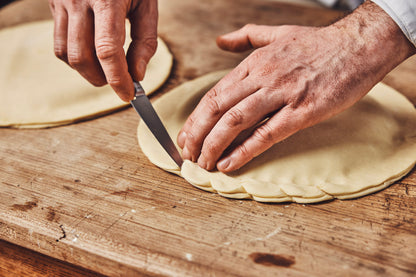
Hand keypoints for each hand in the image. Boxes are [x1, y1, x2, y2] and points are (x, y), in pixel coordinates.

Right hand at [48, 0, 157, 100]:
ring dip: (87, 72)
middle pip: (83, 57)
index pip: (108, 50)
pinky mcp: (54, 6)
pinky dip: (74, 59)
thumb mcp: (147, 5)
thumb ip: (145, 41)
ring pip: (66, 55)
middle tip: (119, 83)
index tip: (128, 95)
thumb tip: (137, 74)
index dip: (118, 78)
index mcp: (107, 0)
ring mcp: (62, 3)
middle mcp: (79, 1)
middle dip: (102, 79)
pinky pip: (58, 43)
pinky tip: (91, 56)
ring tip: (107, 71)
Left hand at [177, 1, 414, 172]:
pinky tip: (229, 164)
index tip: (186, 136)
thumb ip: (245, 37)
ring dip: (214, 145)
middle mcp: (262, 78)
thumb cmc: (318, 43)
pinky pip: (267, 134)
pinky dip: (245, 150)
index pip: (214, 95)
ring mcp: (282, 94)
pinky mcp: (303, 112)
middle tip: (187, 155)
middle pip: (218, 109)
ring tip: (203, 163)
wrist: (358, 46)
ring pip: (236, 121)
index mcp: (254, 64)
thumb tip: (220, 40)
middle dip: (197, 135)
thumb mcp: (277, 33)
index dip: (196, 119)